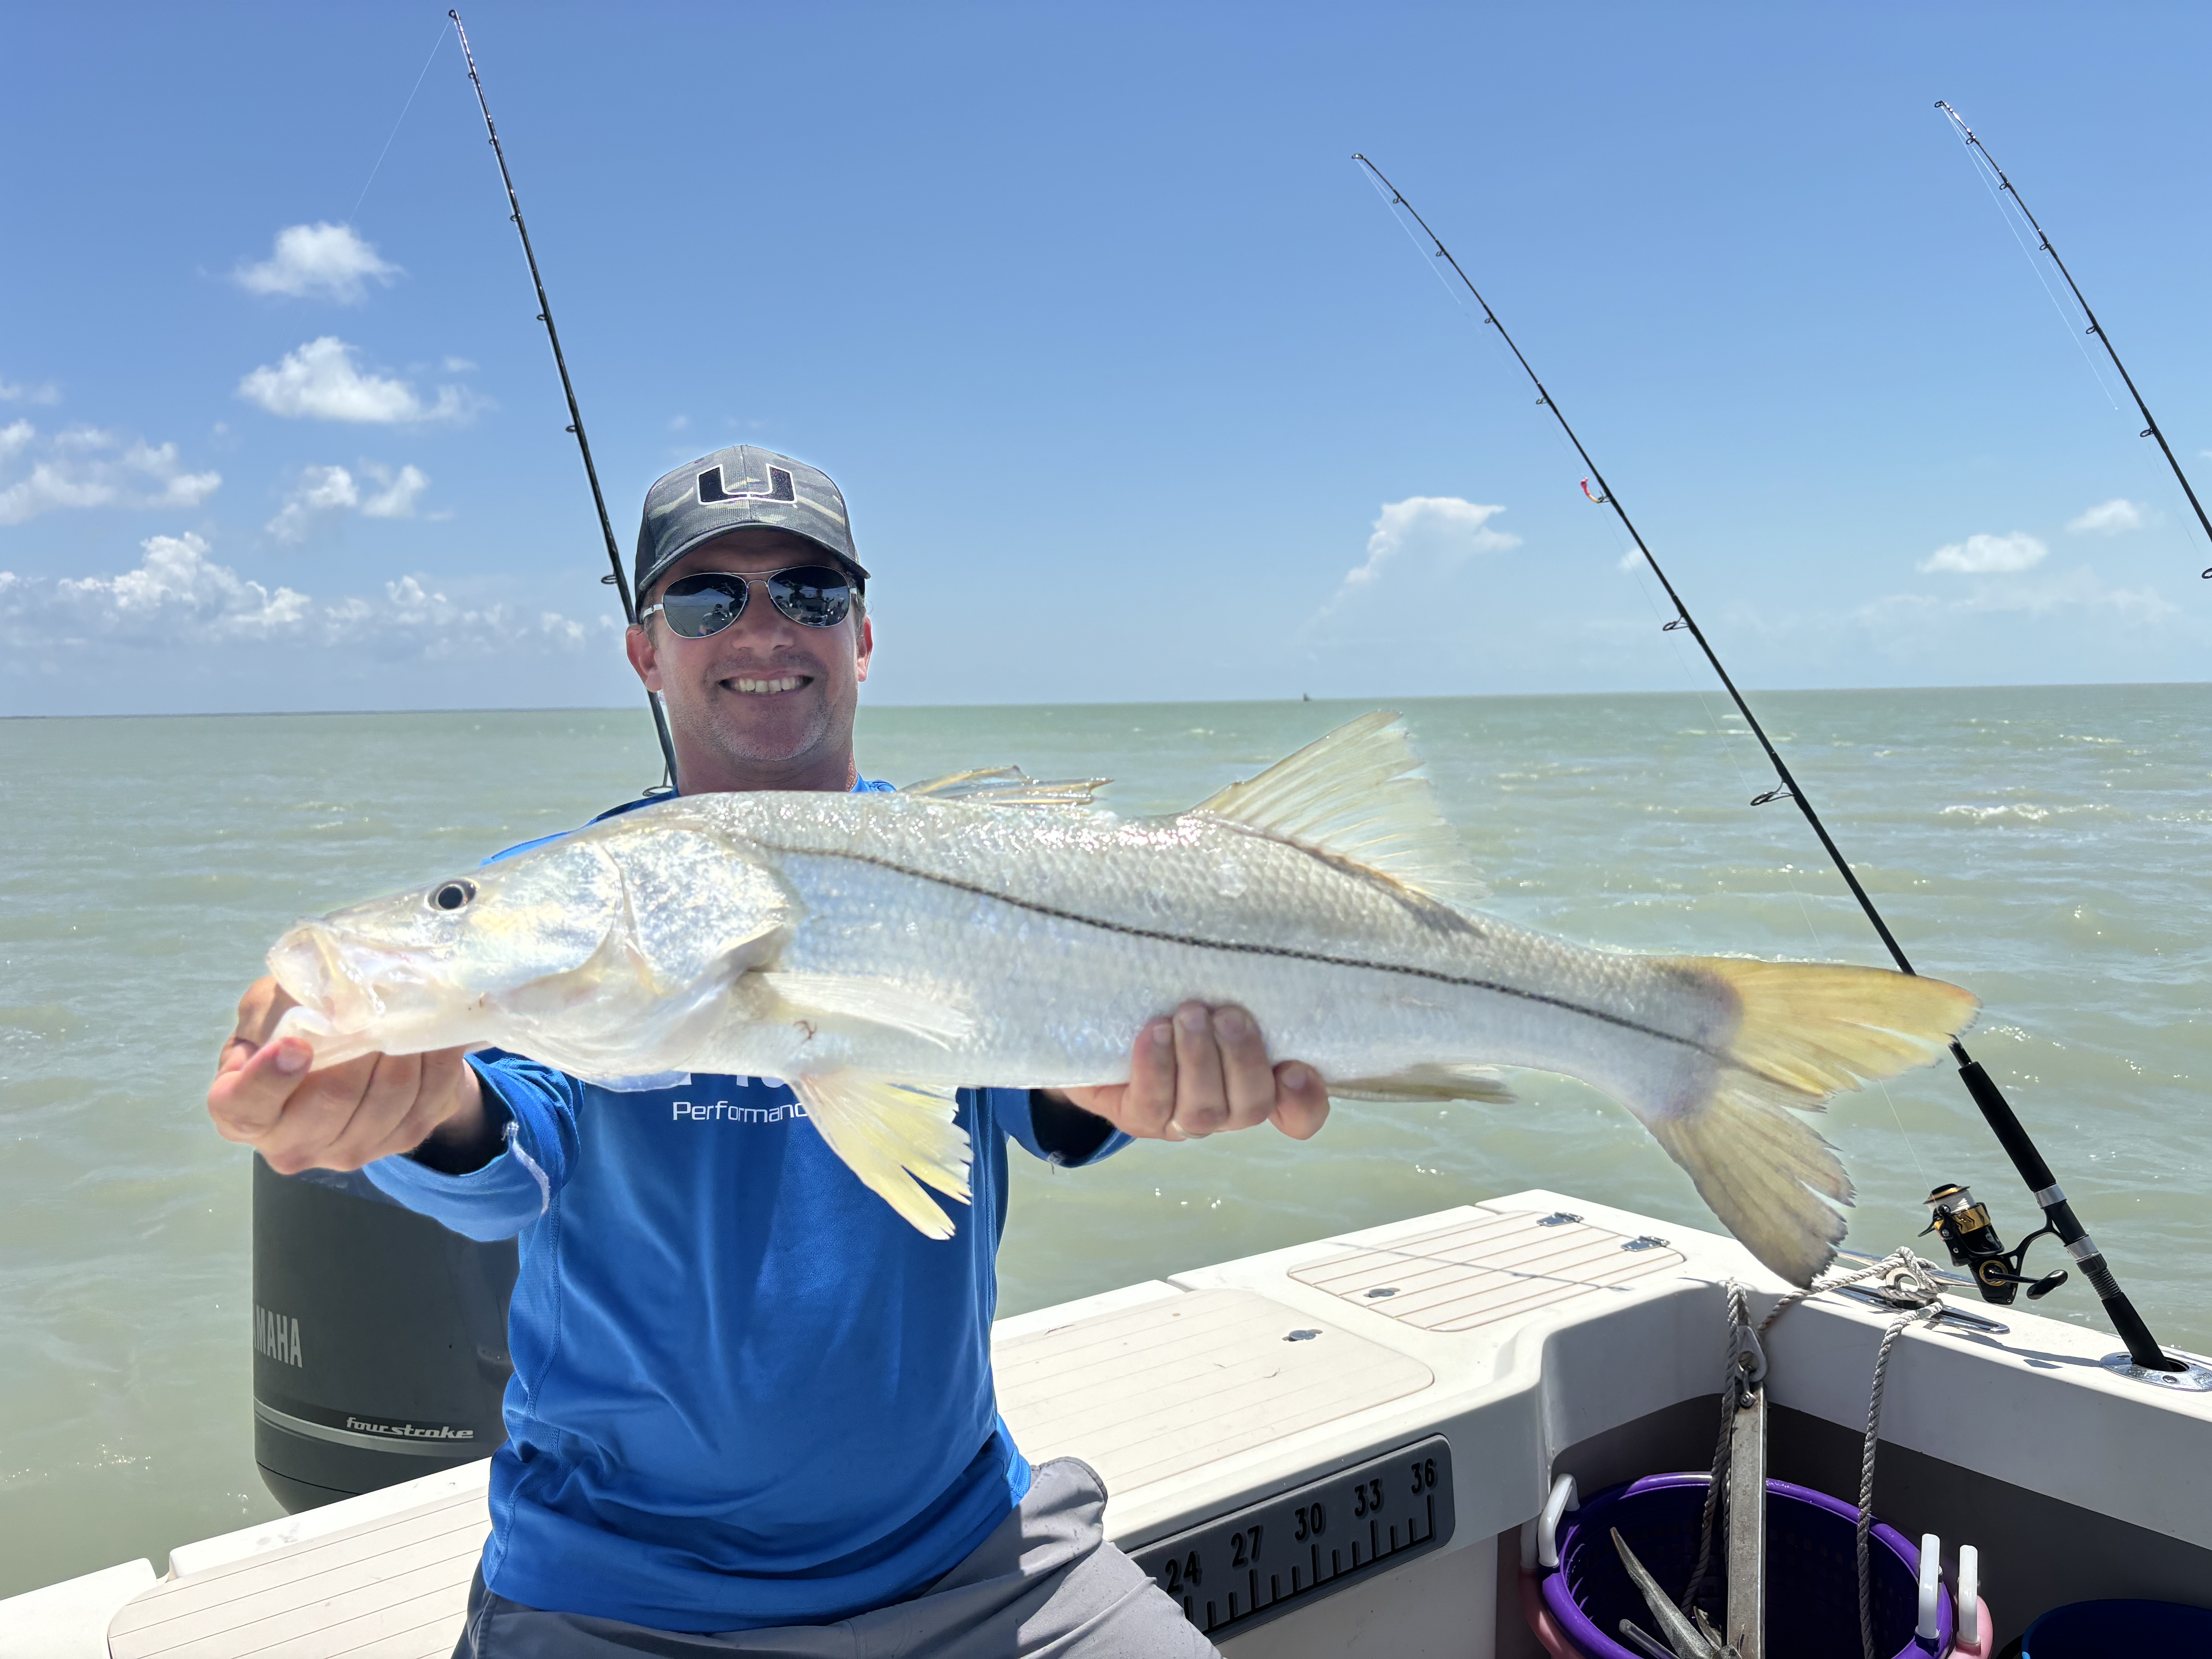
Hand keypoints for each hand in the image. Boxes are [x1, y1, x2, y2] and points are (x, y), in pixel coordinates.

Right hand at [207, 976, 490, 1174]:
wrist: (349, 1049)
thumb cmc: (292, 1024)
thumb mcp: (269, 1008)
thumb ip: (280, 1009)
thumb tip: (331, 1007)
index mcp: (242, 1112)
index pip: (246, 1106)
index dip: (270, 1078)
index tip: (296, 1044)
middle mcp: (291, 1146)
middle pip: (333, 1099)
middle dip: (359, 1047)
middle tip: (372, 1007)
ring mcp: (349, 1151)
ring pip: (388, 1098)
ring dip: (402, 1048)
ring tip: (406, 1011)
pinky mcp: (402, 1140)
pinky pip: (429, 1097)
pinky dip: (435, 1058)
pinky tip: (432, 1030)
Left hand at [1049, 1002, 1328, 1142]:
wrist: (1099, 1029)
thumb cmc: (1168, 1002)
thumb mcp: (1207, 988)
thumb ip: (1234, 979)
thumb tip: (1252, 931)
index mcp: (1254, 1081)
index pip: (1298, 1112)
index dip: (1304, 1099)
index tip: (1295, 1067)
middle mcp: (1225, 1109)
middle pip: (1251, 1105)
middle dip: (1242, 1059)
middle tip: (1227, 1014)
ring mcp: (1181, 1120)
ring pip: (1205, 1111)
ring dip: (1199, 1060)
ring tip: (1187, 1014)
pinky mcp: (1139, 1119)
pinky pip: (1153, 1106)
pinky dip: (1156, 1067)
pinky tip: (1153, 1032)